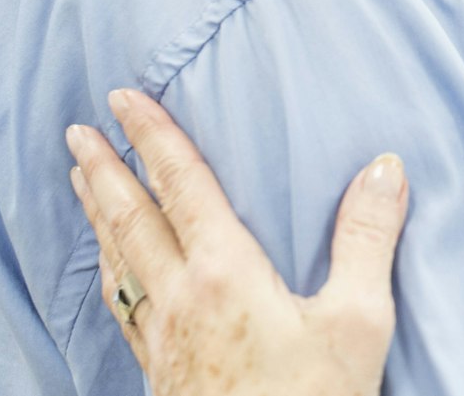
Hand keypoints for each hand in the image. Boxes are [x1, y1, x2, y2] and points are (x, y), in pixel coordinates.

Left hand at [66, 89, 407, 395]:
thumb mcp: (357, 323)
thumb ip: (368, 240)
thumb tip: (386, 167)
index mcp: (223, 272)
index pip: (181, 185)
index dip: (152, 136)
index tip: (125, 97)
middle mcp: (180, 300)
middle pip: (130, 219)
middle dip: (104, 170)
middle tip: (78, 131)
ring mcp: (162, 342)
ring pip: (117, 262)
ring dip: (98, 215)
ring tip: (81, 184)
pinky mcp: (161, 377)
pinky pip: (122, 306)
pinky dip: (110, 271)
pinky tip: (114, 275)